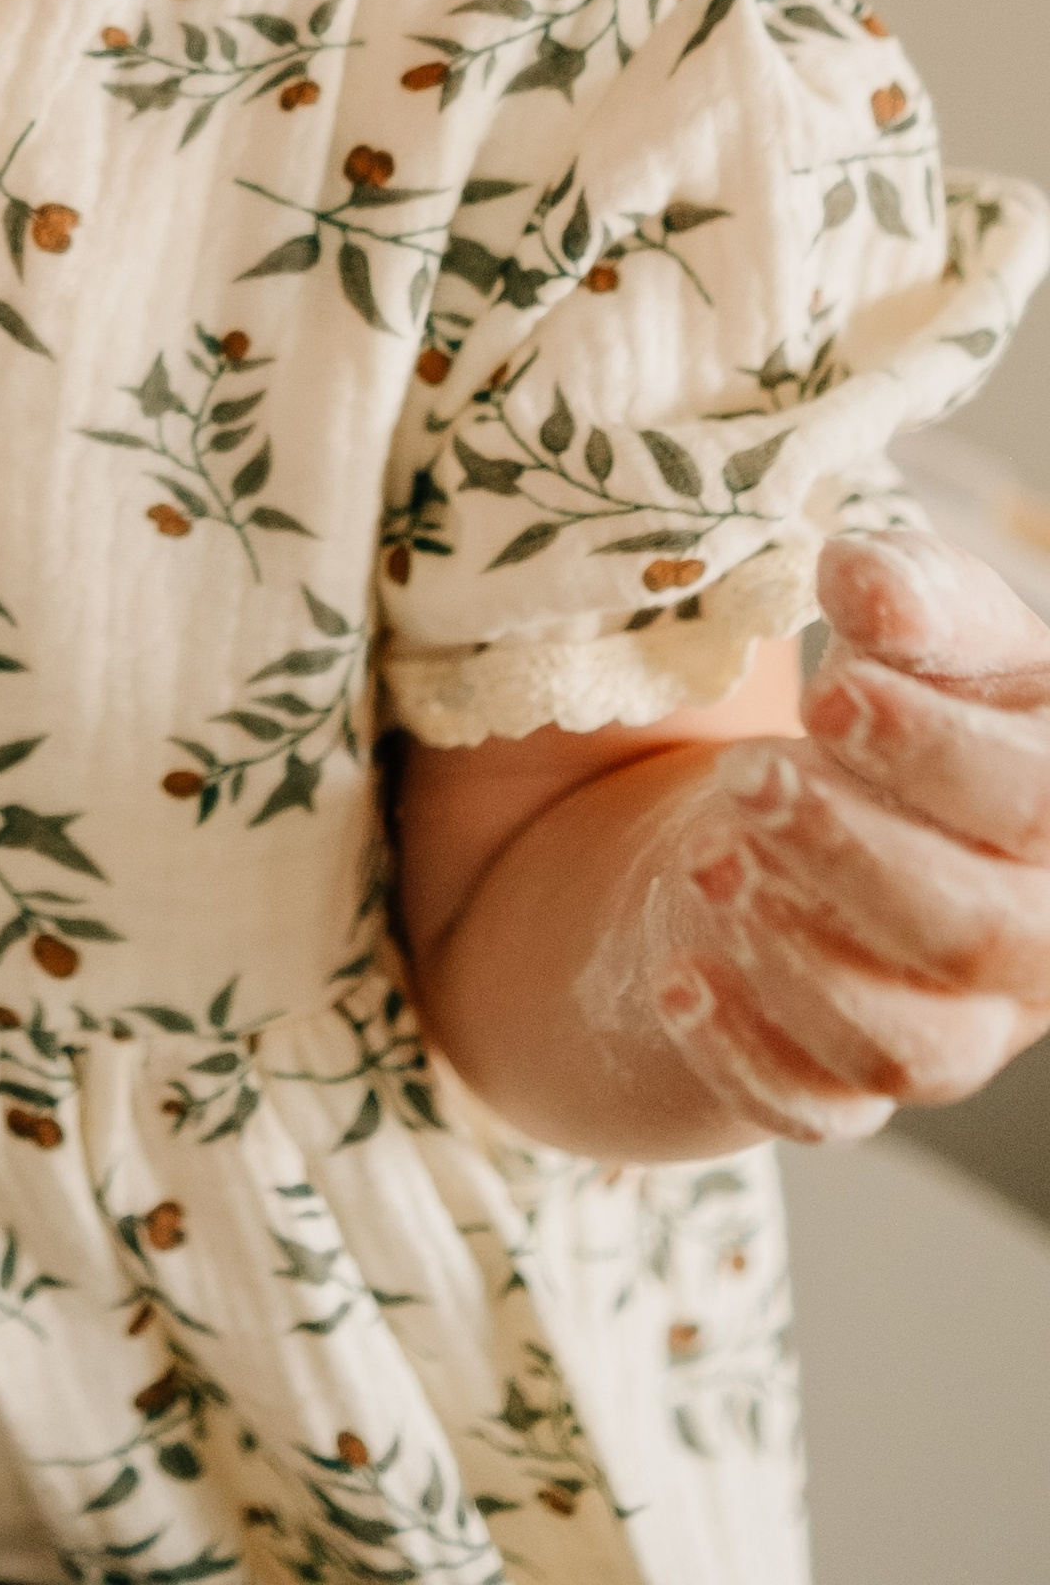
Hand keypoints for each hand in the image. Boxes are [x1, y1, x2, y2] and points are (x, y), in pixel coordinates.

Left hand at [611, 534, 1049, 1141]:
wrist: (805, 815)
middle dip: (856, 854)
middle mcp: (1028, 945)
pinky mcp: (845, 1088)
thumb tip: (863, 578)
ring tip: (702, 854)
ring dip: (797, 953)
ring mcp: (948, 1031)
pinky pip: (813, 1111)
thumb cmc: (884, 710)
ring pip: (908, 1045)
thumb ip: (906, 598)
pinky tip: (675, 974)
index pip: (1036, 810)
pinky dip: (740, 1050)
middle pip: (979, 937)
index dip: (937, 755)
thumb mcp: (908, 626)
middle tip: (743, 776)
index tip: (829, 693)